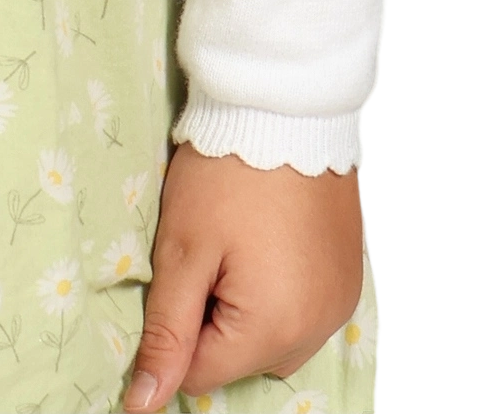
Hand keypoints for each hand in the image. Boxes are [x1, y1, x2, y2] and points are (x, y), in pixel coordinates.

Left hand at [123, 143, 364, 408]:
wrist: (285, 106)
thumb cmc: (223, 176)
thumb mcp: (182, 251)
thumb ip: (166, 335)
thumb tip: (142, 406)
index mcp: (274, 329)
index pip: (202, 374)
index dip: (177, 327)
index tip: (179, 273)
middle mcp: (318, 329)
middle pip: (242, 361)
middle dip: (213, 321)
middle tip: (207, 253)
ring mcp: (340, 304)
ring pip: (274, 341)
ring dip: (247, 313)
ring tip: (236, 246)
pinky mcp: (348, 280)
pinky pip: (304, 314)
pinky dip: (279, 295)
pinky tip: (265, 245)